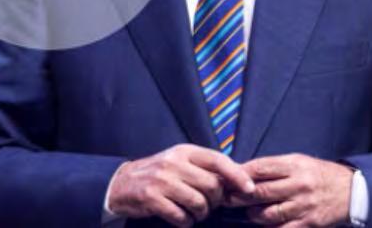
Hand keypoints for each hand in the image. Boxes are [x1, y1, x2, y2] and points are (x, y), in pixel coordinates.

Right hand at [106, 144, 255, 226]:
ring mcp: (161, 180)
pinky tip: (180, 218)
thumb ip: (204, 167)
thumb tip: (239, 178)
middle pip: (211, 186)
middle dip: (215, 201)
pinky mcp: (151, 197)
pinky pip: (181, 217)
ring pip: (199, 203)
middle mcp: (173, 162)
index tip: (249, 189)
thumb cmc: (158, 174)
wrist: (122, 183)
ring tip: (192, 212)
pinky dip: (185, 222)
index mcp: (183, 151)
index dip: (236, 175)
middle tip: (207, 205)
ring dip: (200, 214)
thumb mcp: (180, 162)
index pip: (217, 160)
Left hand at [225, 153, 352, 226]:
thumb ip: (273, 167)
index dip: (240, 174)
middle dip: (240, 197)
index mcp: (294, 165)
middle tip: (227, 199)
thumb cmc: (317, 174)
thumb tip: (244, 173)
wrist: (350, 190)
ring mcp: (304, 205)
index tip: (227, 179)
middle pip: (261, 192)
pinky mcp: (309, 223)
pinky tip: (265, 225)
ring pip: (269, 213)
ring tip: (249, 212)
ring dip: (254, 214)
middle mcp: (298, 184)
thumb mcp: (297, 161)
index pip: (261, 168)